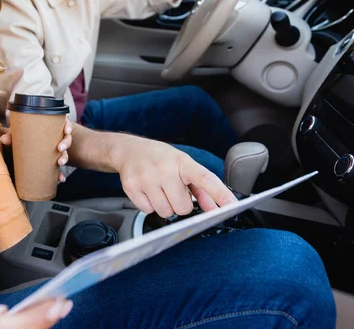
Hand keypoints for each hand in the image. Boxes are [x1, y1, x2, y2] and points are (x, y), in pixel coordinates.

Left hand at [1, 117, 72, 182]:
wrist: (23, 146)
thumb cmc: (24, 136)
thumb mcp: (18, 135)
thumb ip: (12, 136)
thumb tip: (3, 139)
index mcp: (52, 128)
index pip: (64, 125)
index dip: (68, 127)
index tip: (67, 131)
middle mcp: (56, 138)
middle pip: (66, 139)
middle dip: (65, 143)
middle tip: (60, 148)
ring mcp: (56, 150)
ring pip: (65, 152)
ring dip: (64, 157)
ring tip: (60, 163)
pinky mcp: (53, 161)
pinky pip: (60, 167)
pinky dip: (60, 174)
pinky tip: (61, 179)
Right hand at [113, 136, 236, 217]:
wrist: (128, 150)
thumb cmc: (159, 158)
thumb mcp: (182, 165)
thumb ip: (200, 188)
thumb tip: (214, 208)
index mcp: (181, 162)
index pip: (205, 178)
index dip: (220, 193)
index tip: (232, 206)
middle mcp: (163, 169)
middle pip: (183, 207)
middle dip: (181, 204)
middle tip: (173, 192)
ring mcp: (146, 178)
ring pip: (165, 212)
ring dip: (165, 206)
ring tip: (159, 191)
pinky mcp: (131, 187)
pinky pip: (148, 211)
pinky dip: (150, 205)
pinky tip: (147, 192)